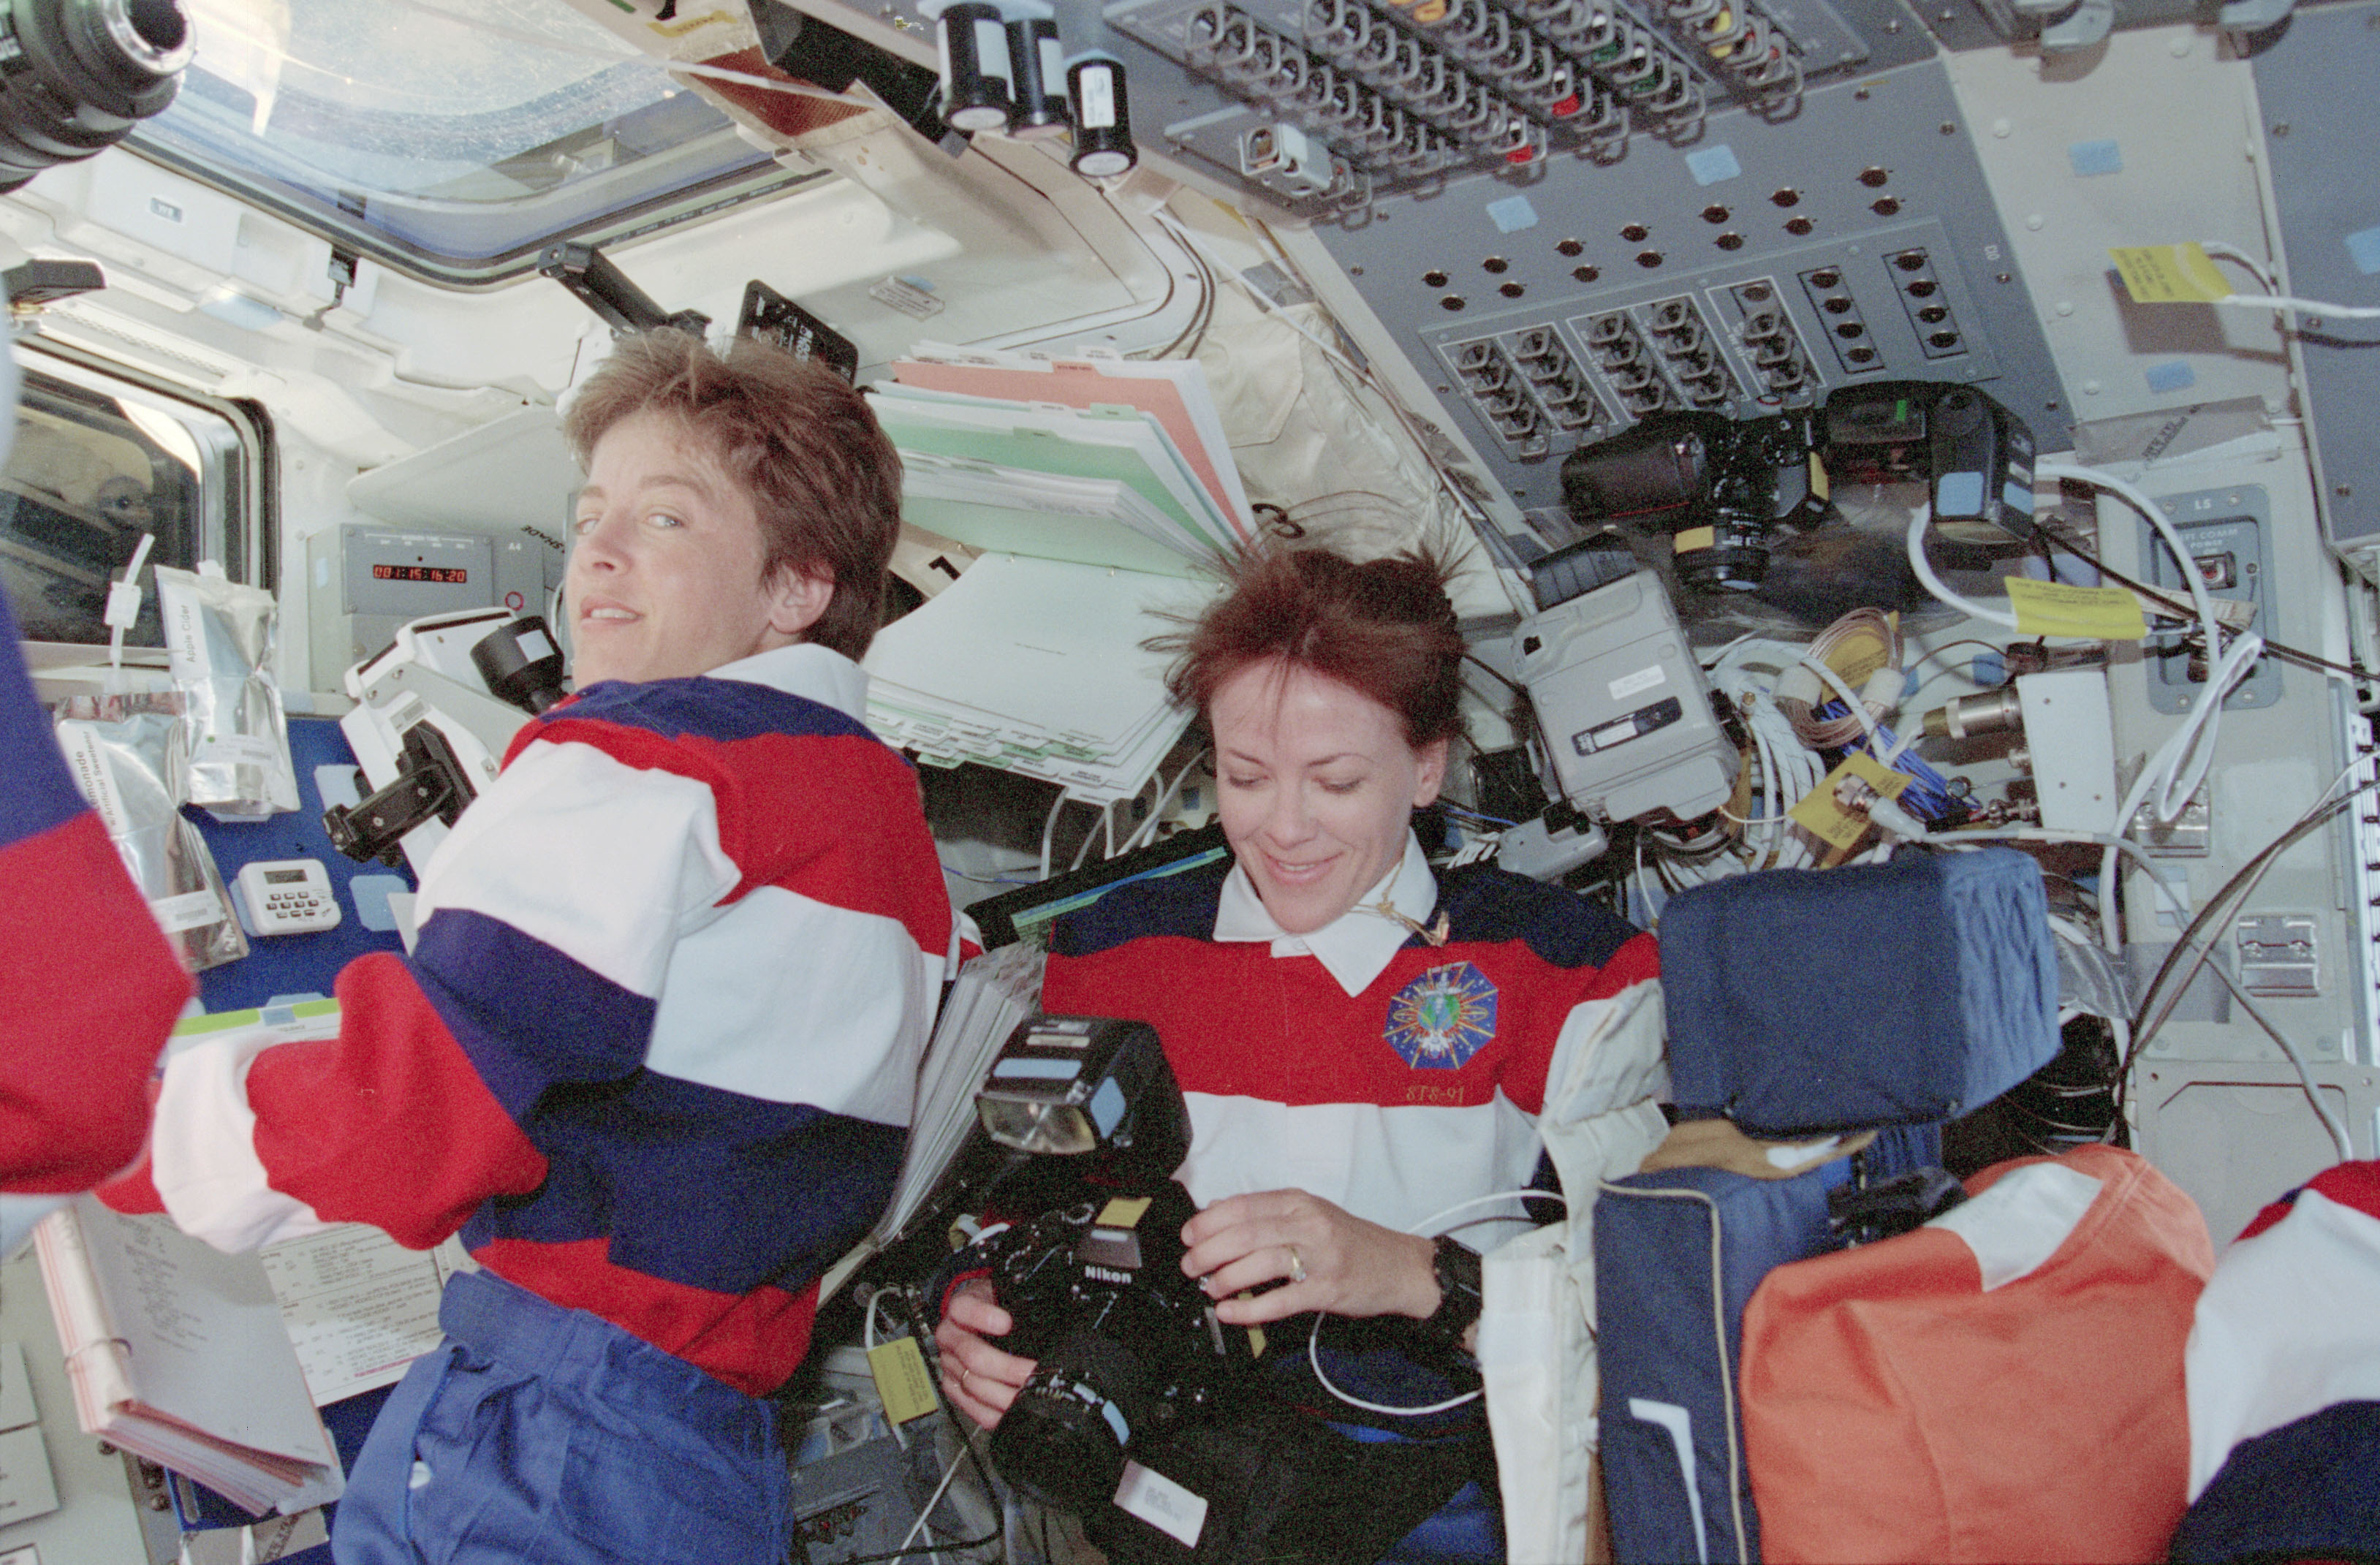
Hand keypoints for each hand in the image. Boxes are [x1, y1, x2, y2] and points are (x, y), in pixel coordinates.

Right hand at [933, 1279, 1037, 1429]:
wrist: (973, 1318)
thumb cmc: (993, 1306)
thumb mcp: (1002, 1294)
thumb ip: (1018, 1303)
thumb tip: (1047, 1318)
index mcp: (960, 1308)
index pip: (964, 1309)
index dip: (983, 1316)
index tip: (1007, 1323)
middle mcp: (950, 1336)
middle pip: (972, 1354)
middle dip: (1006, 1367)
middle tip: (1031, 1372)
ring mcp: (949, 1363)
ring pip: (972, 1383)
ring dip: (1003, 1394)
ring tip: (1027, 1395)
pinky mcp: (952, 1385)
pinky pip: (968, 1405)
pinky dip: (992, 1412)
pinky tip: (1010, 1411)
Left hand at [1180, 1189, 1438, 1327]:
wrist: (1401, 1266)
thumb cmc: (1353, 1242)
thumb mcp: (1311, 1213)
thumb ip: (1268, 1213)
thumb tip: (1218, 1213)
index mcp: (1299, 1202)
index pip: (1243, 1205)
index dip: (1208, 1221)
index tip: (1189, 1235)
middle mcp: (1309, 1223)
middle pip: (1246, 1232)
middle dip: (1209, 1251)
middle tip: (1191, 1266)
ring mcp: (1320, 1255)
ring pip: (1261, 1260)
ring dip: (1227, 1276)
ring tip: (1210, 1287)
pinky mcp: (1328, 1288)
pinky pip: (1281, 1299)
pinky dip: (1250, 1307)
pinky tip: (1231, 1312)